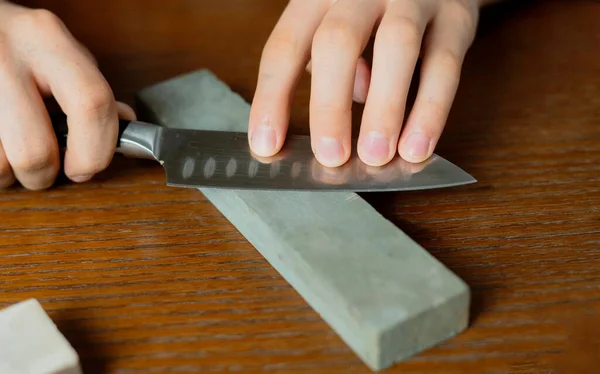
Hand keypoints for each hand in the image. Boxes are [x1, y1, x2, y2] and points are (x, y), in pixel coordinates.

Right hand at [0, 1, 134, 189]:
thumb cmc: (17, 44)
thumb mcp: (58, 51)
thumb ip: (89, 88)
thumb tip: (125, 123)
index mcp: (46, 39)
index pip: (91, 104)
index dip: (95, 151)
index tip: (86, 168)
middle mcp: (7, 56)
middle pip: (34, 151)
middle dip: (44, 174)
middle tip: (45, 167)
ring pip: (0, 165)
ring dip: (10, 172)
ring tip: (12, 150)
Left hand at [249, 0, 482, 166]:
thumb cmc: (374, 9)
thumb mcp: (338, 24)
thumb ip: (331, 62)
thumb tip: (344, 106)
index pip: (286, 46)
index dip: (273, 98)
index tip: (267, 145)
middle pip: (337, 42)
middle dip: (330, 105)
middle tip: (331, 156)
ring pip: (396, 47)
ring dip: (384, 108)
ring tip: (376, 156)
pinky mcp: (457, 15)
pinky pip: (445, 63)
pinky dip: (431, 109)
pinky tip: (418, 145)